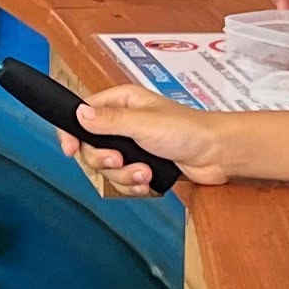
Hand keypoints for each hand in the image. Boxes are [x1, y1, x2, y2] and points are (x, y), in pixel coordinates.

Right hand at [59, 84, 234, 188]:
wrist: (218, 155)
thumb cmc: (188, 130)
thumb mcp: (143, 124)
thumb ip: (109, 121)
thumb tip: (79, 115)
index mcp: (121, 103)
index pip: (83, 114)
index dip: (72, 132)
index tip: (70, 150)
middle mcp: (123, 123)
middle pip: (91, 147)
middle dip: (105, 161)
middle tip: (120, 161)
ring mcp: (133, 146)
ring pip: (108, 169)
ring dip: (124, 176)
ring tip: (146, 173)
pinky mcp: (143, 166)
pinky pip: (123, 181)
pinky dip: (134, 185)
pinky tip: (149, 182)